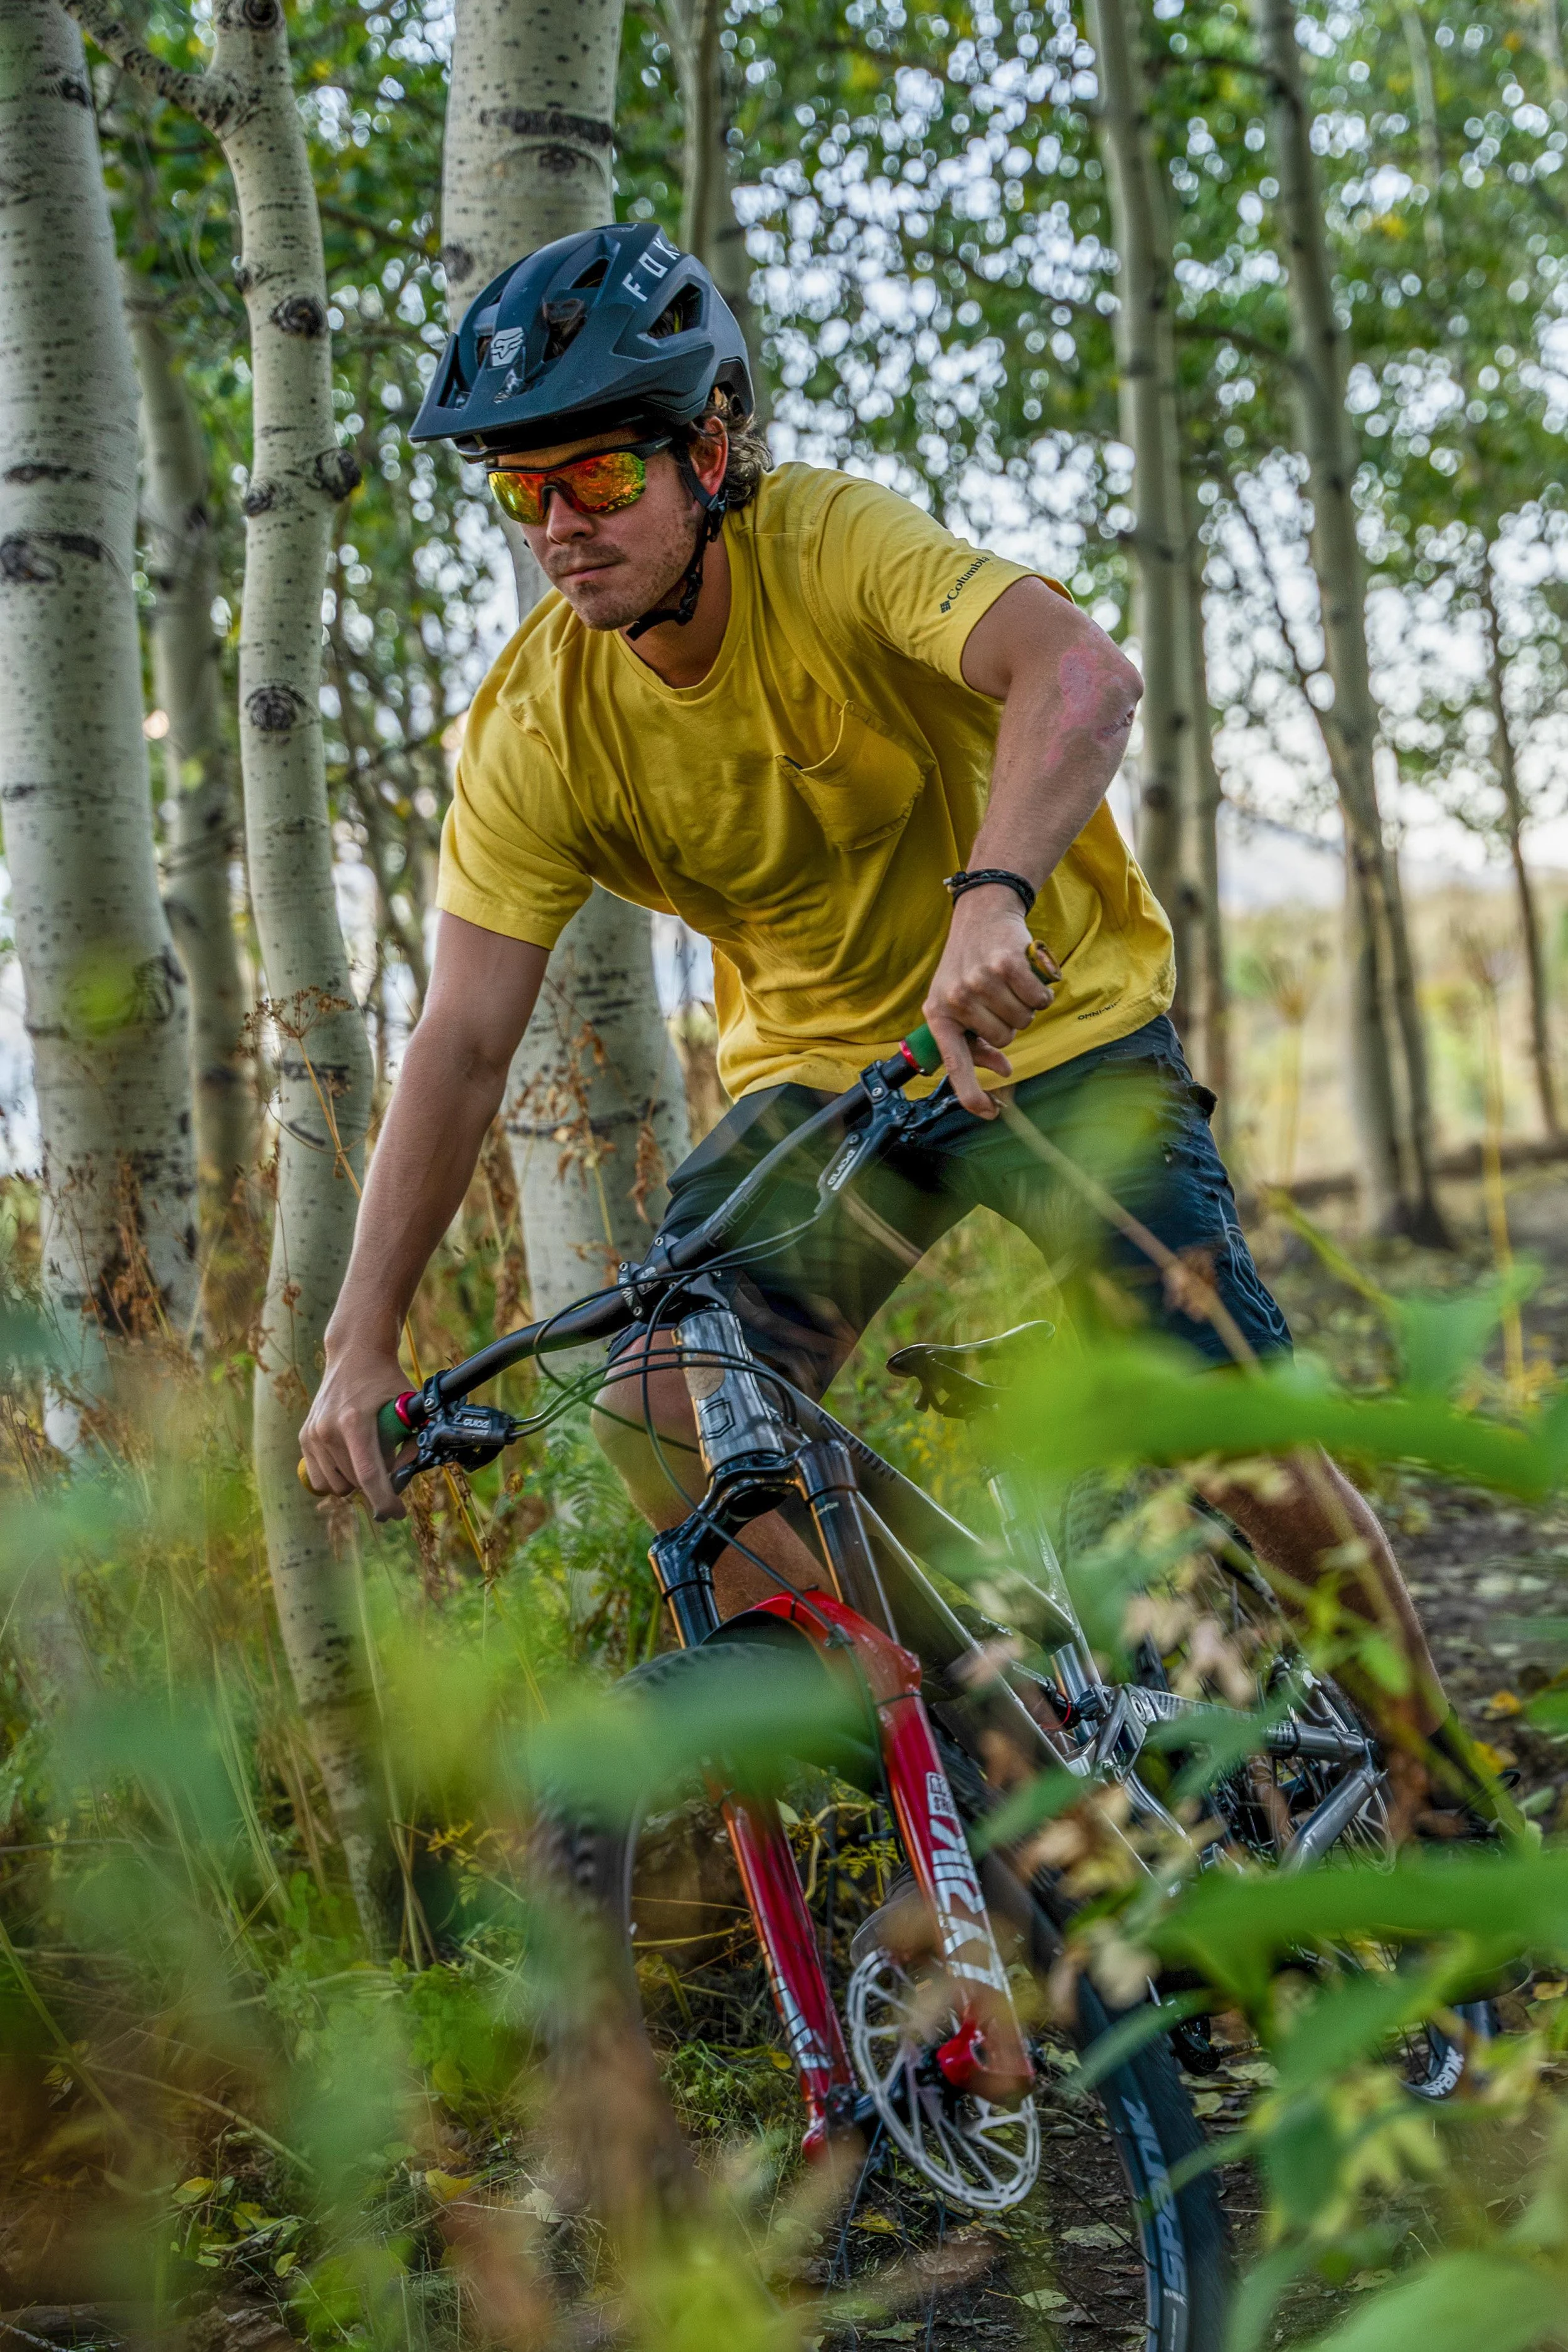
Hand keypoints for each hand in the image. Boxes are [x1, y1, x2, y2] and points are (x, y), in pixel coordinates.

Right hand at [299, 1332, 410, 1520]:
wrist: (354, 1355)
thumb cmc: (387, 1382)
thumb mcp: (408, 1407)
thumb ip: (412, 1444)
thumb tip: (404, 1477)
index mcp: (354, 1421)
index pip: (369, 1475)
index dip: (385, 1500)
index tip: (398, 1513)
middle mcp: (328, 1429)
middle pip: (356, 1483)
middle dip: (377, 1484)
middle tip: (391, 1466)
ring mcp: (312, 1434)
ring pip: (337, 1486)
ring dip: (356, 1481)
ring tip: (369, 1455)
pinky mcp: (304, 1437)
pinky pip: (320, 1479)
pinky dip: (337, 1478)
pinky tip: (350, 1459)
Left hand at [922, 887, 1059, 1117]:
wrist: (981, 914)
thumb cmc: (969, 964)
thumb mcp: (958, 1002)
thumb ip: (975, 1041)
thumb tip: (1002, 1069)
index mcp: (938, 1014)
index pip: (955, 1064)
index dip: (971, 1092)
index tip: (987, 1113)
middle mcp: (956, 999)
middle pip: (1004, 1041)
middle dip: (1009, 1024)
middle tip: (999, 998)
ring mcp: (980, 981)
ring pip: (1023, 1021)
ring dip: (1024, 1006)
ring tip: (1009, 984)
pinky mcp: (1006, 965)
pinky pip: (1038, 1001)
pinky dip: (1040, 992)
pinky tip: (1026, 975)